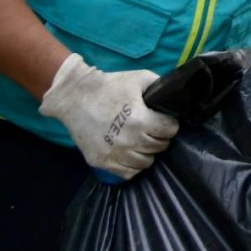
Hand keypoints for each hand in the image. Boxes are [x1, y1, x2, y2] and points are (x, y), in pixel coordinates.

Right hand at [40, 53, 179, 177]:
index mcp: (140, 120)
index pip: (170, 130)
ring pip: (146, 162)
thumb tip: (175, 98)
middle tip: (151, 129)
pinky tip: (130, 152)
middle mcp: (129, 141)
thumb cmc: (109, 86)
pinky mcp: (101, 162)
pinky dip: (133, 165)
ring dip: (147, 151)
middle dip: (159, 136)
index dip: (169, 123)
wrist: (74, 97)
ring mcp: (114, 154)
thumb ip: (160, 87)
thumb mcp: (139, 78)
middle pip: (160, 146)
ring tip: (140, 140)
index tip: (162, 120)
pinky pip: (128, 173)